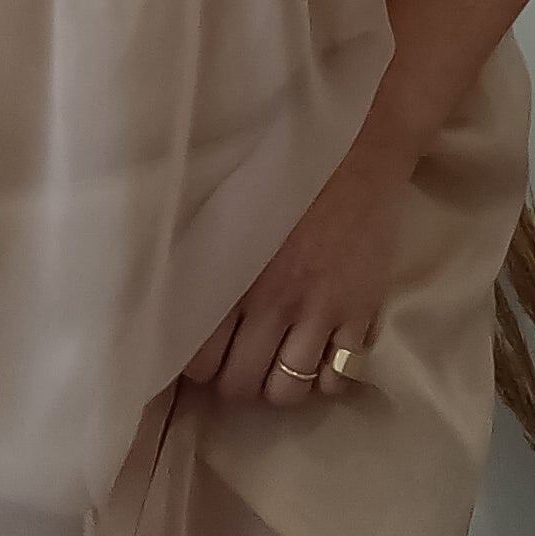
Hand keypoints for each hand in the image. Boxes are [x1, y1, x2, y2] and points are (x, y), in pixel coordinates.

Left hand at [179, 135, 415, 407]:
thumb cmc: (284, 165)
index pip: (200, 358)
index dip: (198, 364)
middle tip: (238, 363)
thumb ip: (204, 255)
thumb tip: (173, 295)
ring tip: (276, 364)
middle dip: (235, 382)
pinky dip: (323, 379)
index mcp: (233, 275)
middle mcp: (273, 303)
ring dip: (277, 386)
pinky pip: (337, 378)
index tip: (203, 353)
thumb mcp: (227, 205)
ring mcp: (320, 313)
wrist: (357, 143)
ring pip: (288, 392)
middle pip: (241, 383)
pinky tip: (316, 355)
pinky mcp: (360, 313)